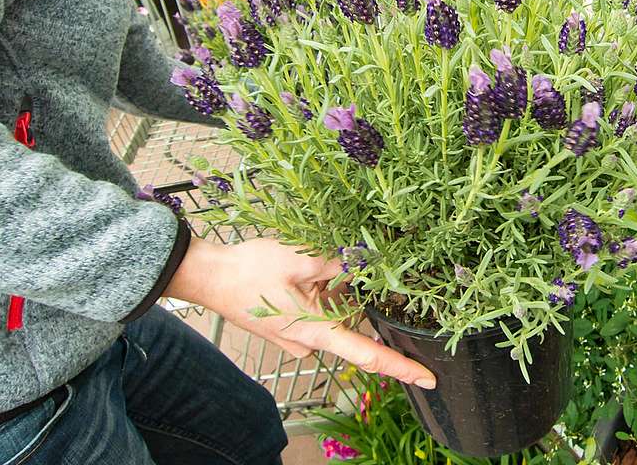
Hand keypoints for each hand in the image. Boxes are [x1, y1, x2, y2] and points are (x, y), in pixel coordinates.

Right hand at [165, 236, 435, 388]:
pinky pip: (318, 313)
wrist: (209, 276)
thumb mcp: (300, 259)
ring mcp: (297, 337)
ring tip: (305, 267)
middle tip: (335, 273)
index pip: (369, 355)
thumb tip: (364, 263)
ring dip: (333, 293)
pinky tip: (305, 273)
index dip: (402, 367)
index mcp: (316, 331)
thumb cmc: (249, 269)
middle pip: (352, 327)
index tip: (428, 378)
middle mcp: (309, 342)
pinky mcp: (289, 327)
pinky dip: (321, 294)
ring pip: (333, 316)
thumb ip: (339, 264)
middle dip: (354, 298)